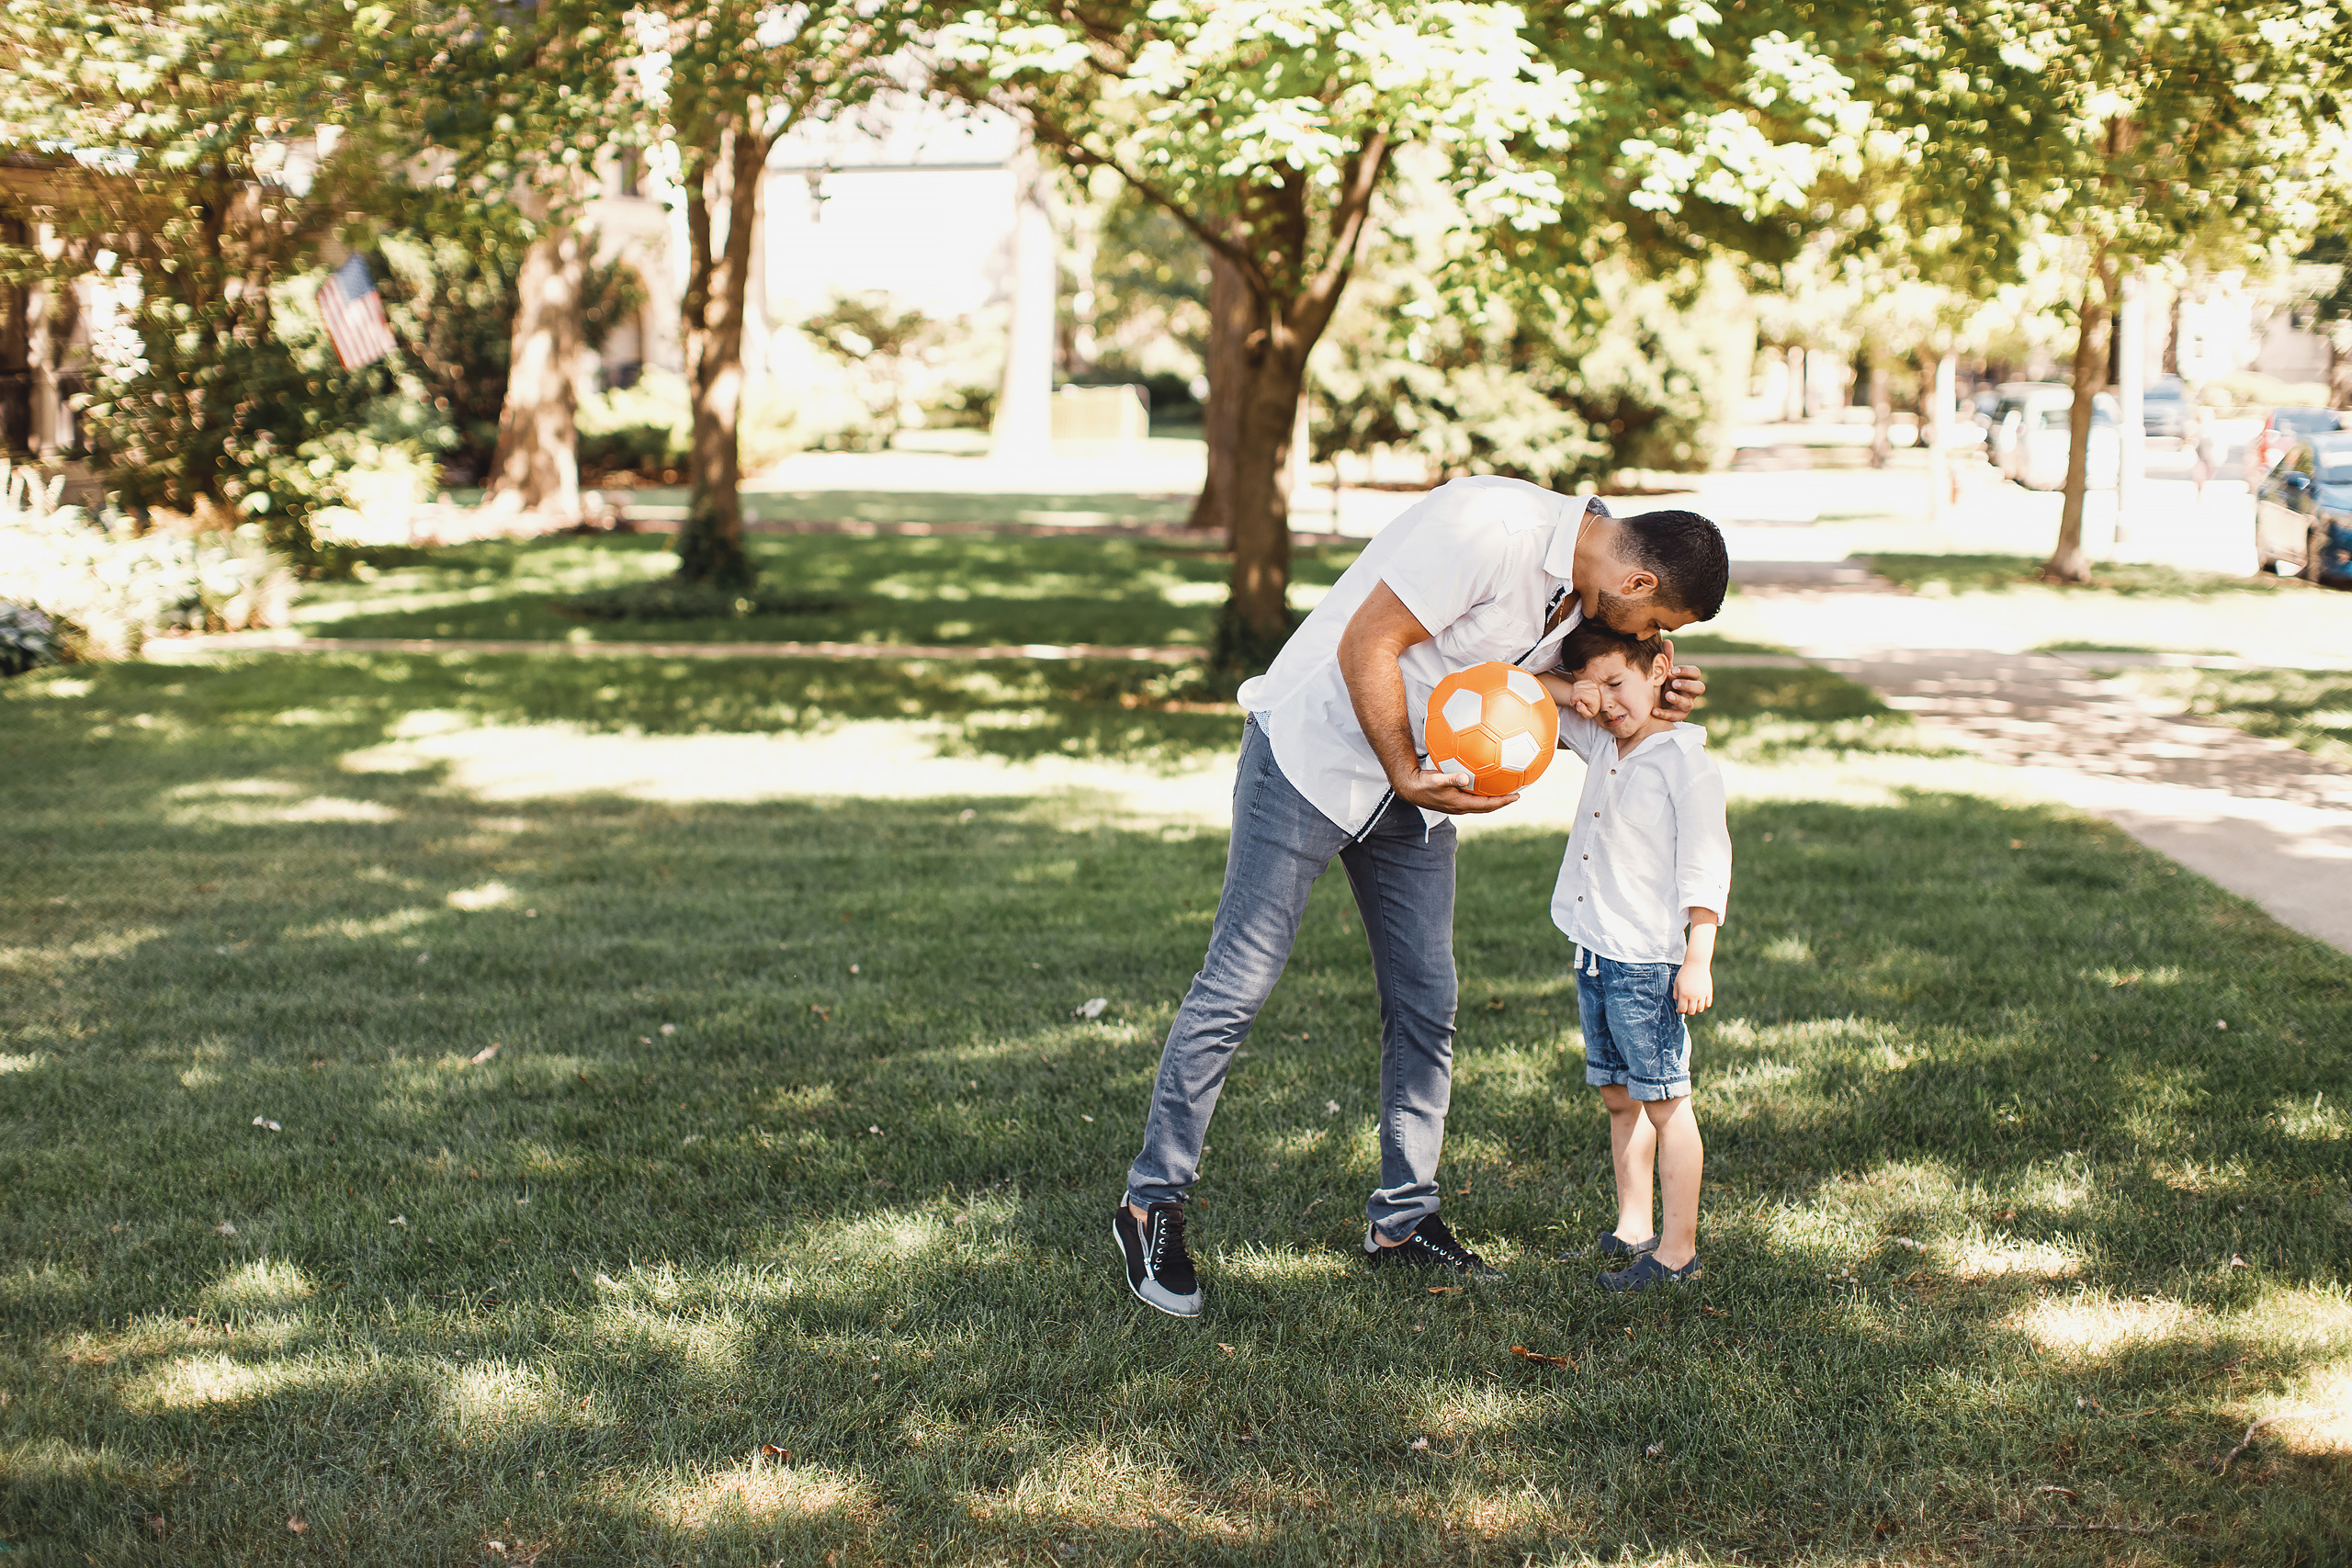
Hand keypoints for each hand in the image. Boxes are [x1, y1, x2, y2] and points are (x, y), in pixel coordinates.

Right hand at [1394, 766, 1518, 814]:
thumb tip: (1465, 778)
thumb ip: (1452, 778)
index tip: (1517, 796)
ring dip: (1493, 799)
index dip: (1503, 801)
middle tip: (1516, 794)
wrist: (1410, 788)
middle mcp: (1461, 808)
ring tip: (1505, 791)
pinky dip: (1483, 795)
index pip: (1487, 805)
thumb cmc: (1424, 783)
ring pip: (1480, 804)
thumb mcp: (1437, 780)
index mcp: (1460, 804)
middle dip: (1502, 802)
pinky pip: (1473, 799)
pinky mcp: (1453, 801)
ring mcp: (1457, 806)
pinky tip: (1485, 784)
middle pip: (1487, 807)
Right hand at [1565, 678, 1603, 719]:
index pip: (1580, 694)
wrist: (1596, 705)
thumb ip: (1582, 711)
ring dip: (1573, 693)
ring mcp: (1593, 685)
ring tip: (1577, 699)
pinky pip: (1577, 683)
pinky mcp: (1590, 682)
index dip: (1573, 699)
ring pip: (1576, 686)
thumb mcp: (1587, 715)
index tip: (1572, 704)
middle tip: (1574, 702)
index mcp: (1595, 699)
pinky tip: (1578, 694)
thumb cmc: (1590, 710)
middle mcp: (1595, 690)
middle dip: (1572, 697)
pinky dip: (1575, 689)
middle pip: (1577, 690)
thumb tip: (1578, 703)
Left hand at [1656, 640, 1704, 718]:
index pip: (1695, 673)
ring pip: (1689, 704)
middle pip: (1699, 688)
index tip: (1673, 670)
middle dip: (1687, 685)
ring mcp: (1685, 706)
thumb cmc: (1662, 684)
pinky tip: (1654, 710)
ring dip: (1678, 699)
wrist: (1652, 703)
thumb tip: (1667, 641)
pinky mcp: (1678, 717)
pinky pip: (1675, 717)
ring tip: (1667, 695)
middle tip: (1674, 683)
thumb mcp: (1663, 672)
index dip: (1686, 671)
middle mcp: (1690, 693)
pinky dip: (1665, 714)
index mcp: (1688, 679)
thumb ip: (1666, 659)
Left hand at [1673, 961, 1712, 1014]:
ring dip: (1696, 1009)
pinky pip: (1707, 1004)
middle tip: (1686, 1008)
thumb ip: (1676, 994)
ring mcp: (1702, 995)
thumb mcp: (1676, 983)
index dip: (1679, 1011)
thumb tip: (1678, 1003)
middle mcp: (1694, 996)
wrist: (1696, 964)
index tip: (1678, 1010)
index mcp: (1684, 994)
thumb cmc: (1684, 973)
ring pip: (1700, 1010)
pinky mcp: (1709, 992)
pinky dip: (1704, 1006)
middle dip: (1687, 1011)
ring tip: (1693, 1005)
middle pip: (1691, 1012)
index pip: (1682, 1009)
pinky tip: (1700, 1002)